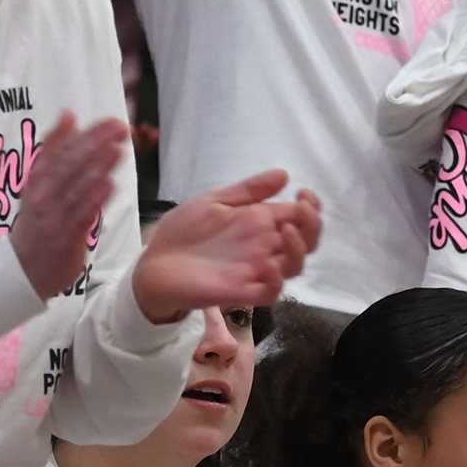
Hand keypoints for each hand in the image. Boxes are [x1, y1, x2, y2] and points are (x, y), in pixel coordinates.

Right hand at [8, 113, 133, 299]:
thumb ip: (54, 149)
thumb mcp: (39, 182)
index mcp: (37, 180)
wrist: (21, 269)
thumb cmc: (37, 221)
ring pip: (76, 189)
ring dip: (98, 167)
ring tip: (118, 149)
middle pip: (68, 165)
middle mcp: (42, 196)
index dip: (82, 134)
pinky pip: (81, 217)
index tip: (106, 120)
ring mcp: (53, 218)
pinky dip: (94, 200)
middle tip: (120, 128)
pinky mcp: (65, 239)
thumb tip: (70, 114)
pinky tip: (110, 185)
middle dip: (95, 144)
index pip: (56, 151)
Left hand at [131, 171, 319, 320]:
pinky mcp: (242, 292)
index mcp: (260, 223)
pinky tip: (269, 264)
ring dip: (299, 248)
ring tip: (286, 229)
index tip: (304, 194)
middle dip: (312, 225)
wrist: (154, 262)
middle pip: (305, 241)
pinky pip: (271, 292)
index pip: (298, 216)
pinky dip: (277, 280)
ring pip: (295, 266)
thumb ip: (249, 190)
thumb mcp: (215, 201)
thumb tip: (284, 174)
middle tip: (302, 210)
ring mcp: (255, 270)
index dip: (310, 206)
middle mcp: (263, 247)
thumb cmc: (183, 231)